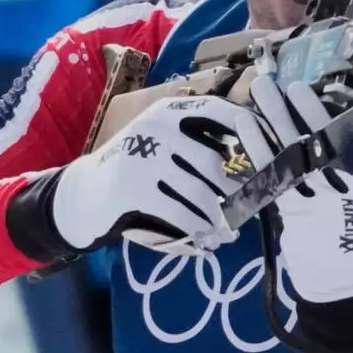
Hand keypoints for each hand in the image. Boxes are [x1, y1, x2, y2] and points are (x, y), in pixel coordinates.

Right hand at [49, 95, 275, 254]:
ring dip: (220, 218)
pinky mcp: (132, 188)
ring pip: (200, 193)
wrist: (82, 194)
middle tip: (251, 208)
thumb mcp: (164, 142)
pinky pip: (180, 213)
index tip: (269, 155)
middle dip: (237, 190)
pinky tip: (206, 241)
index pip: (220, 112)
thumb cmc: (136, 168)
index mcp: (170, 110)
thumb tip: (256, 161)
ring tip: (229, 232)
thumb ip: (198, 142)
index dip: (248, 131)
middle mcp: (158, 127)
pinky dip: (198, 230)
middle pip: (214, 162)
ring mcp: (143, 156)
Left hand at [250, 76, 352, 302]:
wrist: (352, 273)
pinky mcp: (288, 206)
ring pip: (283, 150)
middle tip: (269, 83)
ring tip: (255, 94)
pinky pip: (268, 172)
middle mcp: (332, 179)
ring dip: (267, 121)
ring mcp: (308, 193)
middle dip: (284, 109)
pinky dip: (255, 150)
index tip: (302, 87)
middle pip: (304, 136)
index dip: (315, 111)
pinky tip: (245, 127)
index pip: (337, 133)